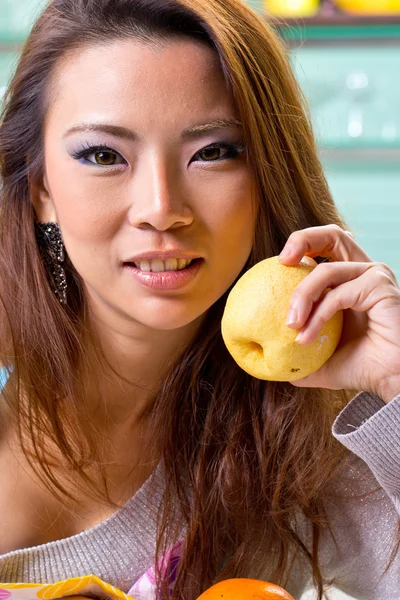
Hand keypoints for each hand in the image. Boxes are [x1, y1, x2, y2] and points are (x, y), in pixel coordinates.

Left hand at [278, 224, 399, 402]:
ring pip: (325, 270)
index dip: (301, 245)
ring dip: (301, 297)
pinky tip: (306, 338)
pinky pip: (337, 295)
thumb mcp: (318, 357)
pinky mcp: (379, 287)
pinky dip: (317, 316)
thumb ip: (294, 352)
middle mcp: (364, 271)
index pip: (325, 247)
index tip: (278, 264)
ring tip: (290, 324)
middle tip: (281, 262)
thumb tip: (266, 359)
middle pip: (333, 235)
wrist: (391, 381)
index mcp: (351, 279)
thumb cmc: (361, 367)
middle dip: (302, 240)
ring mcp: (374, 276)